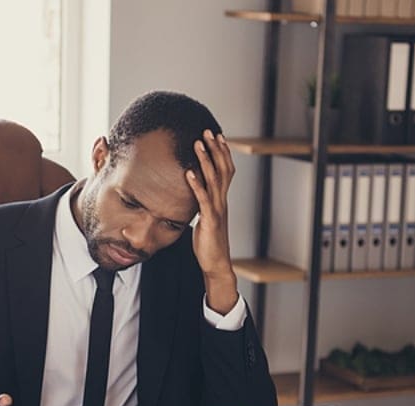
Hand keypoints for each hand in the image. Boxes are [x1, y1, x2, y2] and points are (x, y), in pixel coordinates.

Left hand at [187, 129, 239, 314]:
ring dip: (206, 160)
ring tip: (198, 143)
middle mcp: (222, 201)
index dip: (222, 152)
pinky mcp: (210, 221)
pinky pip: (203, 200)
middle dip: (215, 149)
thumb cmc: (208, 243)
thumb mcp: (205, 219)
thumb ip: (201, 204)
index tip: (216, 136)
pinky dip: (196, 185)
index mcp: (221, 200)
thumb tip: (193, 193)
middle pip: (223, 169)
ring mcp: (217, 210)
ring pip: (214, 180)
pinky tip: (189, 173)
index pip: (226, 170)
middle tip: (208, 131)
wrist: (216, 264)